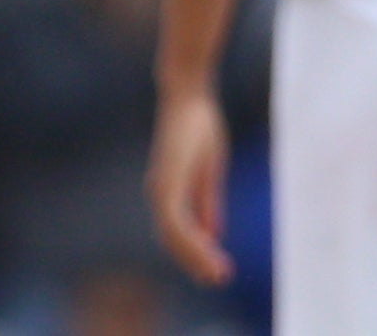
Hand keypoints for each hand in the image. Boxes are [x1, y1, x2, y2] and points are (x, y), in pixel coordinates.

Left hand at [147, 88, 234, 286]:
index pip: (177, 232)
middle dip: (195, 261)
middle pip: (172, 239)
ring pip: (173, 235)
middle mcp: (158, 192)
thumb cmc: (198, 127)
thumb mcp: (208, 171)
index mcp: (168, 190)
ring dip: (195, 256)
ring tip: (217, 274)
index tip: (216, 272)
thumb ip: (207, 202)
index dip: (195, 253)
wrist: (188, 96)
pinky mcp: (167, 182)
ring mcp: (161, 188)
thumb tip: (212, 233)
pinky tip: (211, 251)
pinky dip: (193, 240)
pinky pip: (177, 221)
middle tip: (217, 280)